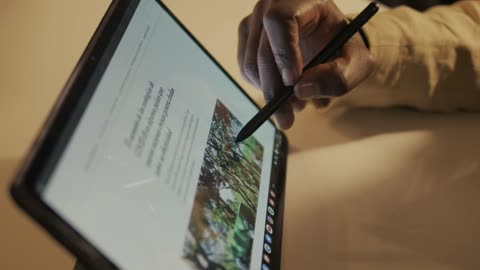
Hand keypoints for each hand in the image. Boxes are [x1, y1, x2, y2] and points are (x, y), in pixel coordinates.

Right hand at [238, 0, 373, 128]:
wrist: (329, 42)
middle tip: (288, 117)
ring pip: (251, 64)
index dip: (283, 53)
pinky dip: (263, 87)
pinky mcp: (247, 38)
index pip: (280, 22)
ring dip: (271, 91)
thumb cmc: (343, 47)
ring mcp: (256, 21)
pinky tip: (284, 90)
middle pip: (262, 49)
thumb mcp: (357, 63)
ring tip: (296, 102)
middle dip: (274, 88)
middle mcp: (272, 6)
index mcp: (301, 1)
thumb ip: (338, 77)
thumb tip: (301, 90)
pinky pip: (246, 70)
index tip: (291, 82)